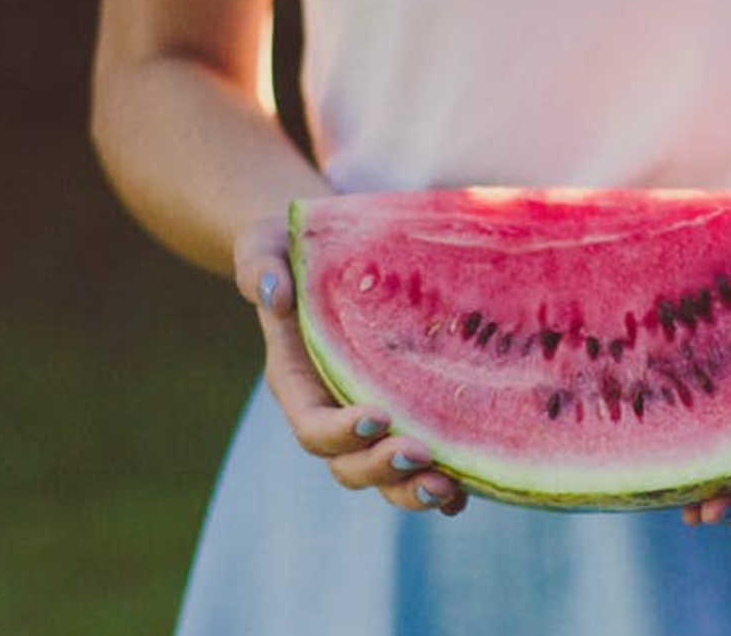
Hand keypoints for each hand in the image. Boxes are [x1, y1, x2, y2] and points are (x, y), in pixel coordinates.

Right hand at [232, 215, 468, 515]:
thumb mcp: (267, 242)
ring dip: (413, 488)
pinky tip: (471, 485)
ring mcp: (371, 418)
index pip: (311, 423)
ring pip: (386, 475)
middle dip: (381, 468)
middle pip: (348, 464)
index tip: (375, 416)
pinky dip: (444, 484)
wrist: (332, 249)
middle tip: (420, 454)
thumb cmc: (294, 245)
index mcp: (297, 381)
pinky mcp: (408, 413)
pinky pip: (422, 463)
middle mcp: (334, 410)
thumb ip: (259, 264)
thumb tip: (272, 294)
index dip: (339, 431)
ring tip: (448, 486)